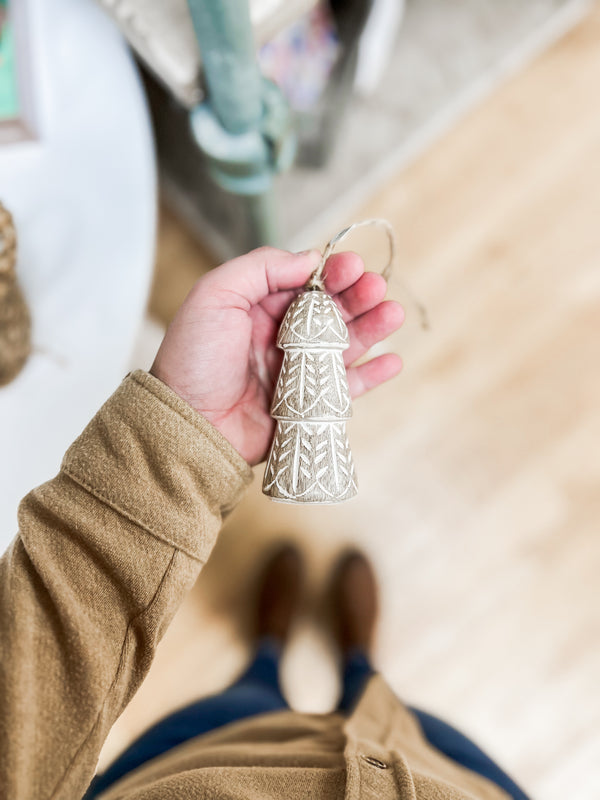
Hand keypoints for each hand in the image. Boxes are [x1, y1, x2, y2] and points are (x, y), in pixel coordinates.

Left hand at [151, 247, 403, 464]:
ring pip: (344, 344)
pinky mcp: (307, 404)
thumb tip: (309, 260)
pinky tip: (391, 360)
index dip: (331, 273)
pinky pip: (347, 388)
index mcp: (259, 307)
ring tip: (391, 314)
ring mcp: (297, 371)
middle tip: (376, 288)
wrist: (188, 423)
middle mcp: (281, 336)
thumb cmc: (194, 358)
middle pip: (331, 311)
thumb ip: (261, 268)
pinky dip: (371, 375)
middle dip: (357, 296)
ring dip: (371, 328)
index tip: (352, 266)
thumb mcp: (215, 295)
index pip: (305, 283)